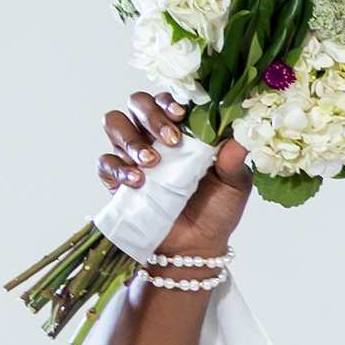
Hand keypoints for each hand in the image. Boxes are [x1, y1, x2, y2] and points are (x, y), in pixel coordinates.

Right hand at [96, 92, 252, 257]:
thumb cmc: (216, 208)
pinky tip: (137, 181)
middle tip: (171, 140)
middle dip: (150, 114)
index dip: (169, 100)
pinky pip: (105, 162)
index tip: (181, 113)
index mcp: (182, 128)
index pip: (168, 99)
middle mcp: (153, 135)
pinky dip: (118, 168)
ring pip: (114, 123)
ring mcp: (132, 154)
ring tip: (152, 162)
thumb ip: (235, 161)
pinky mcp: (117, 178)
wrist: (198, 245)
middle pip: (137, 102)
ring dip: (131, 138)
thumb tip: (239, 139)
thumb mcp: (235, 185)